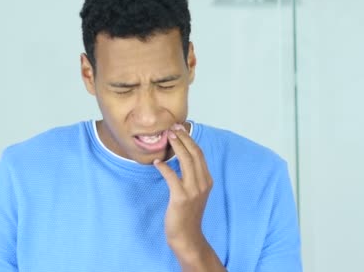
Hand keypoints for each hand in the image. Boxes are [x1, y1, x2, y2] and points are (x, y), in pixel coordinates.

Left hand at [154, 123, 223, 270]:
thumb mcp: (194, 192)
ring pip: (186, 161)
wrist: (187, 236)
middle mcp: (203, 183)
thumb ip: (190, 176)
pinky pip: (172, 177)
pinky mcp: (181, 198)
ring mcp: (193, 190)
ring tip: (167, 137)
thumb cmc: (187, 214)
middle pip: (194, 153)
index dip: (189, 139)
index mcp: (207, 180)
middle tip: (172, 127)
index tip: (179, 128)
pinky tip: (157, 162)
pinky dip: (164, 167)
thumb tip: (179, 157)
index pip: (199, 153)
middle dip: (183, 138)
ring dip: (176, 146)